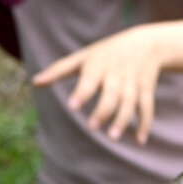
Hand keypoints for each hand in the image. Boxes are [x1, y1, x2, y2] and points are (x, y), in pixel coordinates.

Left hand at [32, 27, 169, 142]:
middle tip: (92, 127)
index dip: (82, 92)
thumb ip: (60, 69)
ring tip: (113, 137)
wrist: (148, 43)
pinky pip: (147, 107)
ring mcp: (134, 82)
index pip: (90, 80)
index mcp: (99, 65)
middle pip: (112, 93)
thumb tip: (34, 82)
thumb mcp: (84, 56)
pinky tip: (140, 140)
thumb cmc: (108, 52)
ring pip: (130, 102)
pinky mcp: (147, 89)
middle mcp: (117, 74)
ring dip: (123, 119)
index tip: (72, 106)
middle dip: (104, 110)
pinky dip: (145, 123)